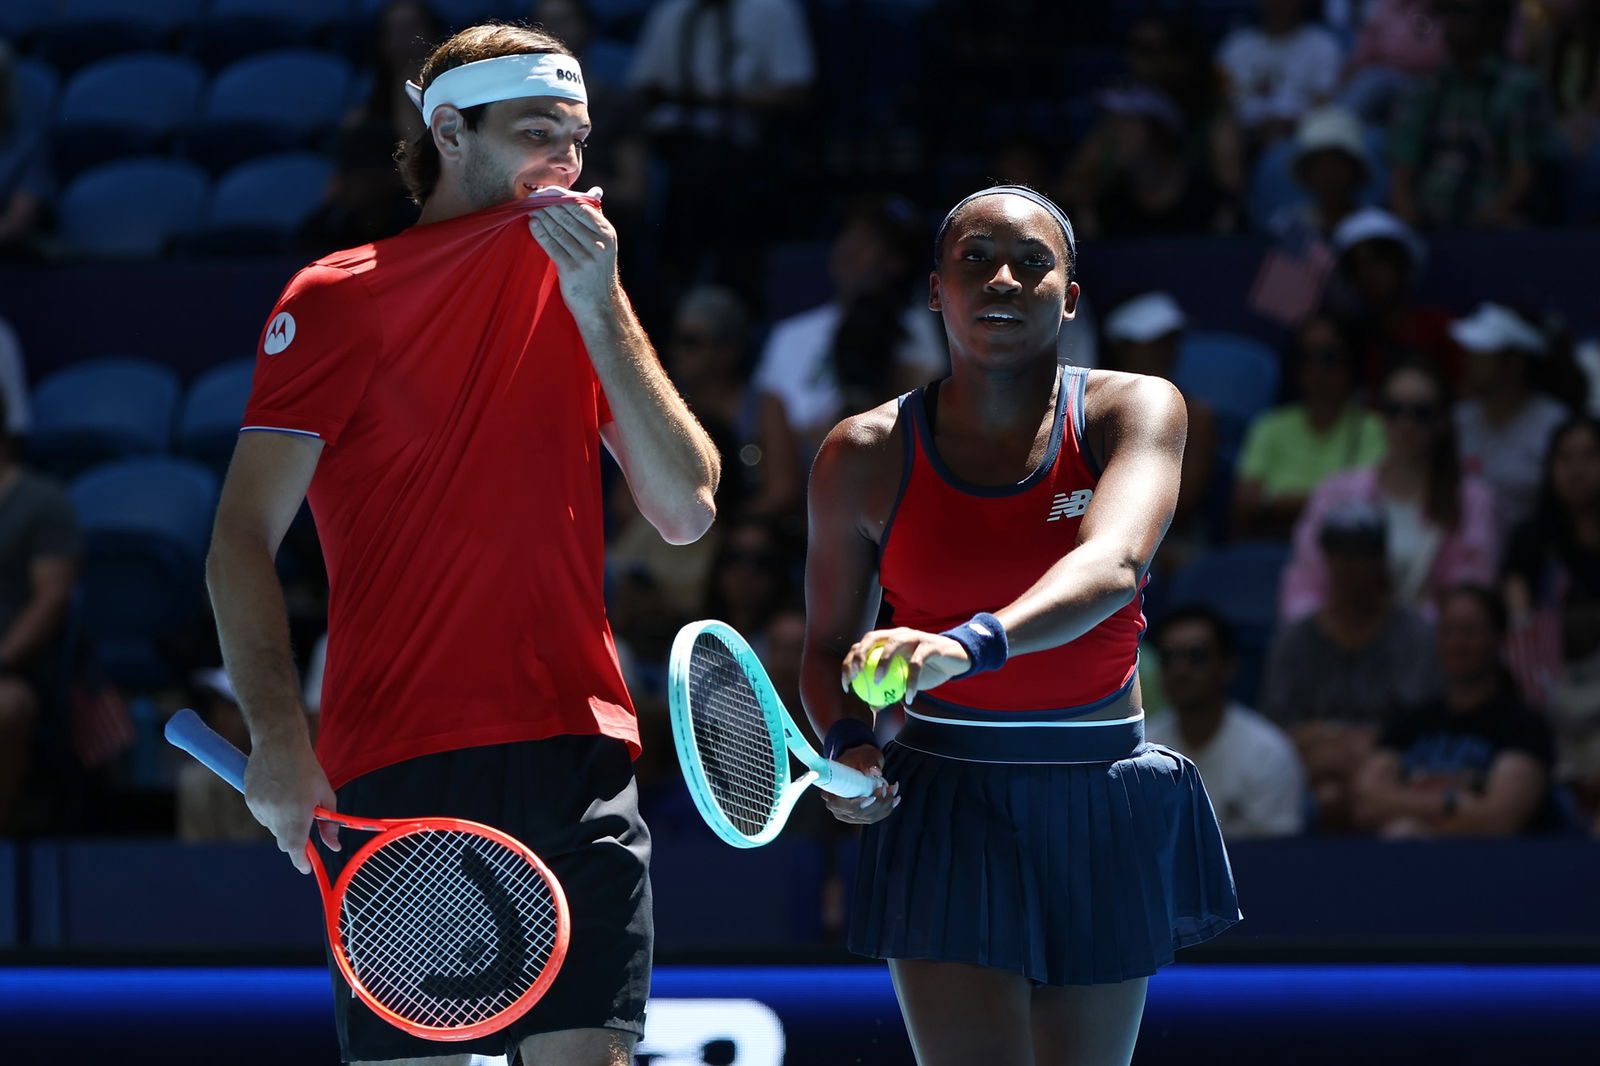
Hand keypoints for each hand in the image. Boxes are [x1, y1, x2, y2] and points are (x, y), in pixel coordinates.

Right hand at [244, 731, 339, 873]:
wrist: (278, 743)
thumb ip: (330, 824)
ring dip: (284, 823)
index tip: (306, 868)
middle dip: (295, 839)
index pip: (295, 848)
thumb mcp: (326, 795)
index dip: (301, 862)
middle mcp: (276, 813)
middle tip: (304, 822)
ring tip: (291, 797)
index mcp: (297, 813)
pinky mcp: (250, 801)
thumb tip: (334, 847)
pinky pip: (263, 816)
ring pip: (273, 828)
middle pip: (285, 841)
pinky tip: (279, 793)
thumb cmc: (307, 768)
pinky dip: (272, 812)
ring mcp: (260, 808)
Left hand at [527, 199, 619, 314]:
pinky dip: (540, 233)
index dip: (561, 196)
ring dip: (541, 216)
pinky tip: (532, 225)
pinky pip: (551, 246)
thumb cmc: (598, 271)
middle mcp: (598, 243)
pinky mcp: (572, 270)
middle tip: (532, 198)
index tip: (546, 191)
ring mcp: (586, 257)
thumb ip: (595, 219)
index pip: (581, 207)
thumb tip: (595, 189)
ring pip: (558, 229)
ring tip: (529, 209)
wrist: (600, 306)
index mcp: (607, 233)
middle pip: (567, 216)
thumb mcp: (604, 243)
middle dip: (547, 204)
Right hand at [820, 742, 898, 824]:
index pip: (842, 806)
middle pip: (858, 814)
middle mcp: (838, 808)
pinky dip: (887, 808)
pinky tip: (895, 799)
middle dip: (877, 804)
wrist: (858, 762)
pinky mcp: (860, 816)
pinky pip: (875, 816)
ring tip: (893, 790)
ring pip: (869, 817)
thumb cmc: (856, 758)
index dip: (857, 805)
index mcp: (831, 793)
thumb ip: (867, 763)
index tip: (872, 797)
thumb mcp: (860, 757)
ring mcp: (849, 814)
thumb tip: (874, 771)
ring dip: (885, 805)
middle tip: (887, 789)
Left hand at [841, 626, 970, 703]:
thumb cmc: (927, 670)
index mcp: (889, 640)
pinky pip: (918, 662)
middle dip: (860, 655)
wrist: (957, 661)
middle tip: (857, 676)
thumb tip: (873, 705)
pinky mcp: (931, 644)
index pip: (862, 645)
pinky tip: (908, 697)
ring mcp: (915, 637)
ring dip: (883, 662)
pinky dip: (911, 680)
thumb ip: (890, 690)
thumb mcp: (906, 681)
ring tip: (876, 682)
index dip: (850, 661)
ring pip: (894, 643)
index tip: (847, 683)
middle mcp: (899, 634)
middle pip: (872, 638)